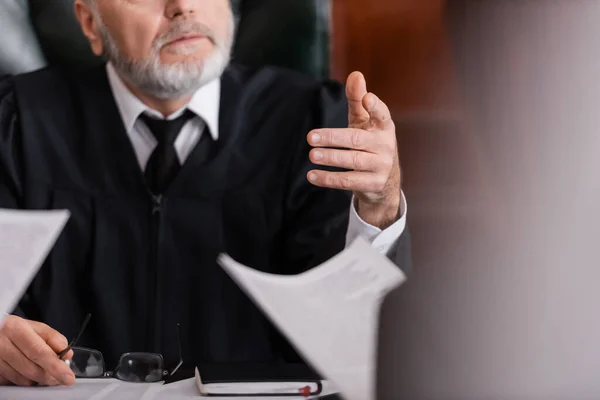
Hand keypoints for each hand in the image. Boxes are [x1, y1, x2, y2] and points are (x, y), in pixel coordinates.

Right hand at [0, 315, 74, 385]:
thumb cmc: (15, 329)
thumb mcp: (35, 327)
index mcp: (16, 329)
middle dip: (49, 376)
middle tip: (60, 378)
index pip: (39, 352)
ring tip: (44, 372)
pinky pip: (11, 382)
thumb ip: (53, 338)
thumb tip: (67, 354)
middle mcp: (2, 344)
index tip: (68, 376)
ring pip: (21, 378)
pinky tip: (28, 372)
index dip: (56, 366)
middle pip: (31, 369)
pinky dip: (24, 380)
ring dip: (37, 379)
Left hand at [307, 71, 400, 228]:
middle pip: (357, 139)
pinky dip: (329, 179)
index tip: (367, 98)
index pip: (382, 114)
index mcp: (384, 127)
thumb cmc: (370, 143)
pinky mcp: (373, 184)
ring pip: (353, 161)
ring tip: (312, 155)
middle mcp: (385, 145)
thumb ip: (357, 99)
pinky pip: (348, 181)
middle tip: (310, 137)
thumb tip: (356, 74)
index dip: (375, 107)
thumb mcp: (365, 122)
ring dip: (331, 158)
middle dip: (333, 138)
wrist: (385, 181)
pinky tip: (312, 175)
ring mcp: (381, 166)